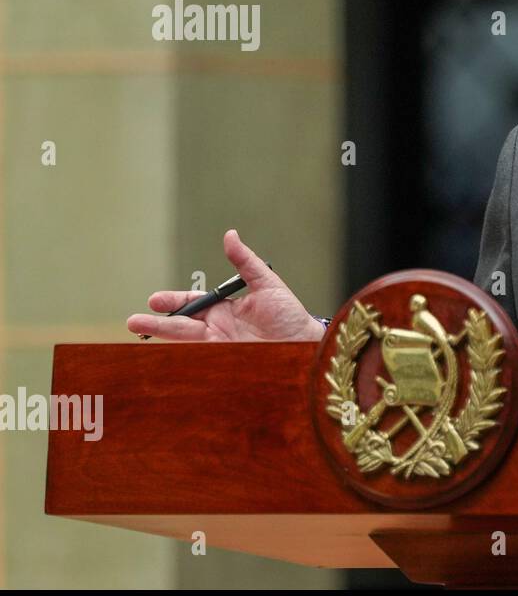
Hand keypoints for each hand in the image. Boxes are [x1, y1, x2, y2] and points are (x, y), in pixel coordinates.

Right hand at [126, 229, 324, 341]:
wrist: (306, 344)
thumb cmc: (290, 315)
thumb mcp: (267, 283)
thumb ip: (246, 262)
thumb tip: (230, 235)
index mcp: (226, 309)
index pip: (193, 304)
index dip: (174, 302)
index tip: (154, 301)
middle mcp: (219, 328)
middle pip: (183, 325)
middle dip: (159, 323)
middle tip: (134, 321)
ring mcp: (222, 345)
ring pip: (187, 341)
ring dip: (164, 336)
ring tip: (139, 331)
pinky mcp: (227, 360)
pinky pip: (201, 357)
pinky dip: (183, 354)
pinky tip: (167, 352)